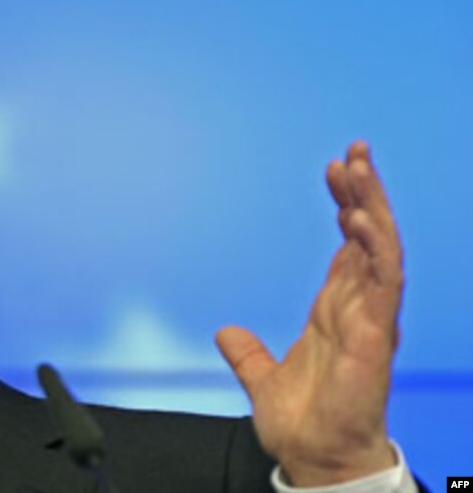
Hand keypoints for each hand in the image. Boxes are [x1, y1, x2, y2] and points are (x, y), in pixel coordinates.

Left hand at [216, 141, 402, 485]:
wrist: (315, 460)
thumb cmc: (304, 423)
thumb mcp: (263, 378)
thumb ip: (248, 353)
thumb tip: (225, 333)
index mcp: (336, 311)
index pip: (347, 247)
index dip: (345, 207)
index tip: (335, 171)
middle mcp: (358, 308)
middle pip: (368, 237)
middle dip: (364, 191)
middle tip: (354, 150)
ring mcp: (371, 318)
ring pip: (380, 248)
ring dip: (372, 205)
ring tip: (359, 165)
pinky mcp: (376, 334)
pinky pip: (383, 281)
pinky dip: (375, 246)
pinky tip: (361, 217)